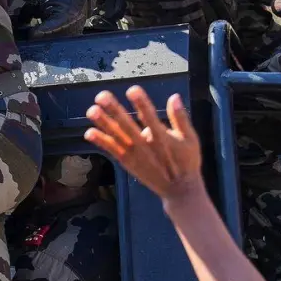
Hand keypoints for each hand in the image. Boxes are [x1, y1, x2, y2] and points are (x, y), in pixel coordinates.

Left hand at [85, 87, 202, 203]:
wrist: (179, 190)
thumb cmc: (186, 161)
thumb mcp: (191, 139)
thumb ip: (180, 118)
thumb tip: (174, 96)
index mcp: (163, 139)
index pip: (150, 118)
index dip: (141, 104)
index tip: (132, 90)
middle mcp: (146, 147)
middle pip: (128, 126)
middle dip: (114, 110)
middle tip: (102, 96)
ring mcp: (135, 156)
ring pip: (117, 137)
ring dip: (104, 123)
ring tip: (92, 110)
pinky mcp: (128, 163)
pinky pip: (112, 151)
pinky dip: (101, 142)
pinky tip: (89, 132)